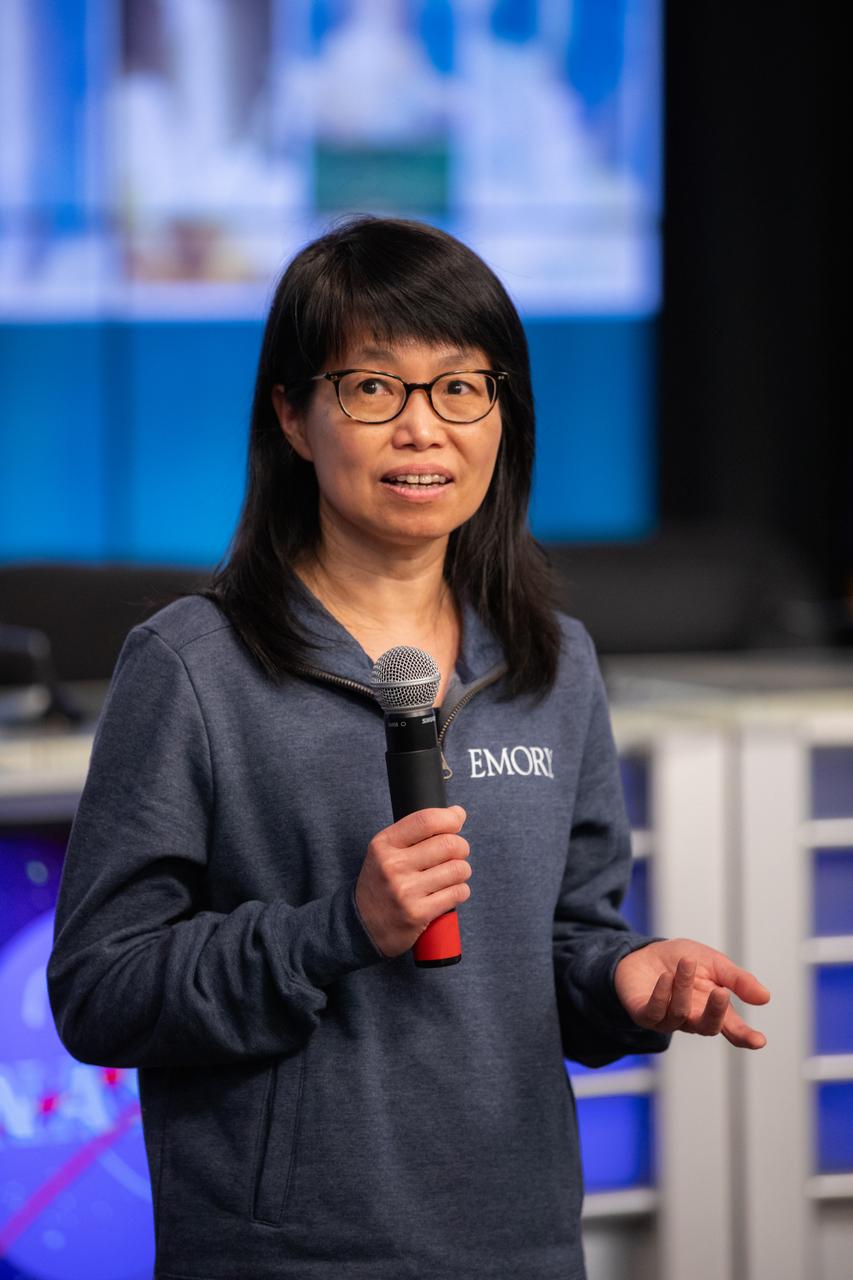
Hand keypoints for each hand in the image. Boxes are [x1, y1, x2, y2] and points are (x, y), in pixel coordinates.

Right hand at [355, 805, 471, 957]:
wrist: (363, 925)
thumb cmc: (383, 882)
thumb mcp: (385, 851)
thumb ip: (416, 832)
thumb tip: (458, 813)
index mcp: (384, 844)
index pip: (426, 821)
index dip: (450, 817)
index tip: (457, 819)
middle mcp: (392, 866)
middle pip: (449, 844)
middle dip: (461, 847)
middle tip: (457, 852)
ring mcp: (405, 891)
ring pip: (458, 869)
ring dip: (462, 870)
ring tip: (453, 874)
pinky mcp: (418, 914)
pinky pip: (457, 893)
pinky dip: (461, 890)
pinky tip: (450, 891)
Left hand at [613, 938, 770, 1048]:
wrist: (644, 953)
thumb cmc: (681, 961)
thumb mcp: (714, 963)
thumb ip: (737, 980)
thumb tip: (765, 997)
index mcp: (713, 1009)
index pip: (733, 1029)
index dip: (745, 1037)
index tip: (759, 1041)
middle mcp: (692, 1019)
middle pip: (707, 1027)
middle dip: (715, 1012)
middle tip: (722, 992)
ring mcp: (668, 1020)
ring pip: (680, 1014)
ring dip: (684, 987)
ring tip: (686, 963)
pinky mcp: (645, 1015)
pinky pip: (655, 1012)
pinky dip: (662, 995)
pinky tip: (666, 978)